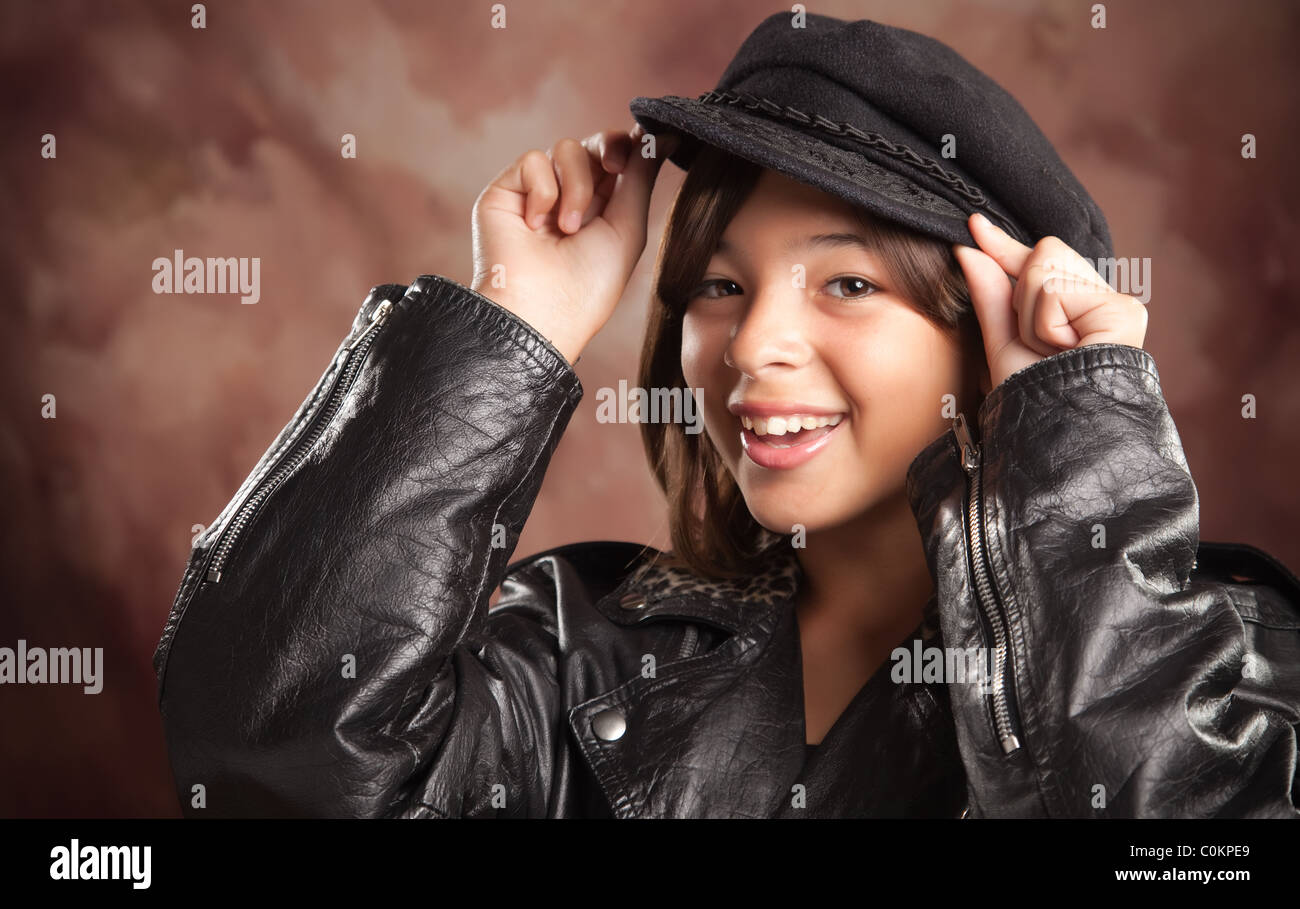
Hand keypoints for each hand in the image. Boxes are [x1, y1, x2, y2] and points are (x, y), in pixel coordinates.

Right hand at [470, 124, 678, 364]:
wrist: (541, 311)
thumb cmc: (588, 286)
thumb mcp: (627, 228)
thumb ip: (640, 178)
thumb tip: (663, 135)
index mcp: (601, 210)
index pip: (616, 158)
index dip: (629, 146)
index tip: (647, 143)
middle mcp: (568, 198)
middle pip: (593, 144)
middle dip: (609, 149)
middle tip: (614, 169)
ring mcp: (536, 195)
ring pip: (566, 148)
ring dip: (576, 186)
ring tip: (568, 229)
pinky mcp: (506, 192)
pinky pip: (533, 161)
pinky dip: (543, 191)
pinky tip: (536, 225)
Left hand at [952, 212, 1148, 389]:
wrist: (1054, 435)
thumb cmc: (1031, 399)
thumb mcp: (1002, 341)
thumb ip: (990, 294)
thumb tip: (967, 247)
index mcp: (1075, 308)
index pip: (1039, 261)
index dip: (1005, 244)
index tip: (974, 224)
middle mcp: (1101, 300)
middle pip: (1043, 252)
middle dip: (1021, 299)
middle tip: (1039, 342)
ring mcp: (1117, 304)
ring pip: (1044, 270)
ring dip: (1030, 319)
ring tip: (1053, 353)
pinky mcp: (1123, 310)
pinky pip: (1055, 293)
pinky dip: (1043, 327)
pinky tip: (1066, 352)